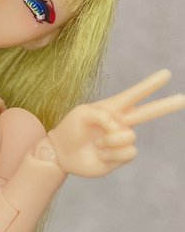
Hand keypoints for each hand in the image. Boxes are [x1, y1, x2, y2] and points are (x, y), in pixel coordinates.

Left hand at [47, 70, 184, 176]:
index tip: (166, 74)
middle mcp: (120, 123)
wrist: (60, 153)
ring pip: (130, 137)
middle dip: (166, 105)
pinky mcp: (120, 157)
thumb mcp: (82, 113)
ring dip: (110, 140)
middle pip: (148, 112)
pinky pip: (128, 152)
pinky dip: (111, 153)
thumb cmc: (70, 129)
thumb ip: (102, 114)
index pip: (134, 95)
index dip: (150, 85)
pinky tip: (100, 153)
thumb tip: (120, 128)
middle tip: (183, 98)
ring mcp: (121, 140)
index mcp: (112, 108)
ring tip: (95, 142)